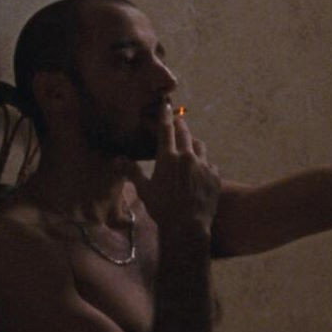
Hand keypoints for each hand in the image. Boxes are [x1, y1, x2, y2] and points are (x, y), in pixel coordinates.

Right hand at [136, 103, 221, 228]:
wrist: (188, 226)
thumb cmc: (162, 209)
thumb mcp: (144, 190)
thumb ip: (132, 171)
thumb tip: (116, 160)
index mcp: (168, 158)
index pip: (166, 129)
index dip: (165, 115)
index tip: (165, 104)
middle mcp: (187, 157)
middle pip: (185, 133)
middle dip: (180, 125)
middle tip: (178, 121)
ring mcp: (204, 166)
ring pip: (200, 146)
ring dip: (193, 144)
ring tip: (190, 146)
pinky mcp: (215, 177)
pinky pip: (211, 164)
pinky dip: (205, 164)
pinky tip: (201, 170)